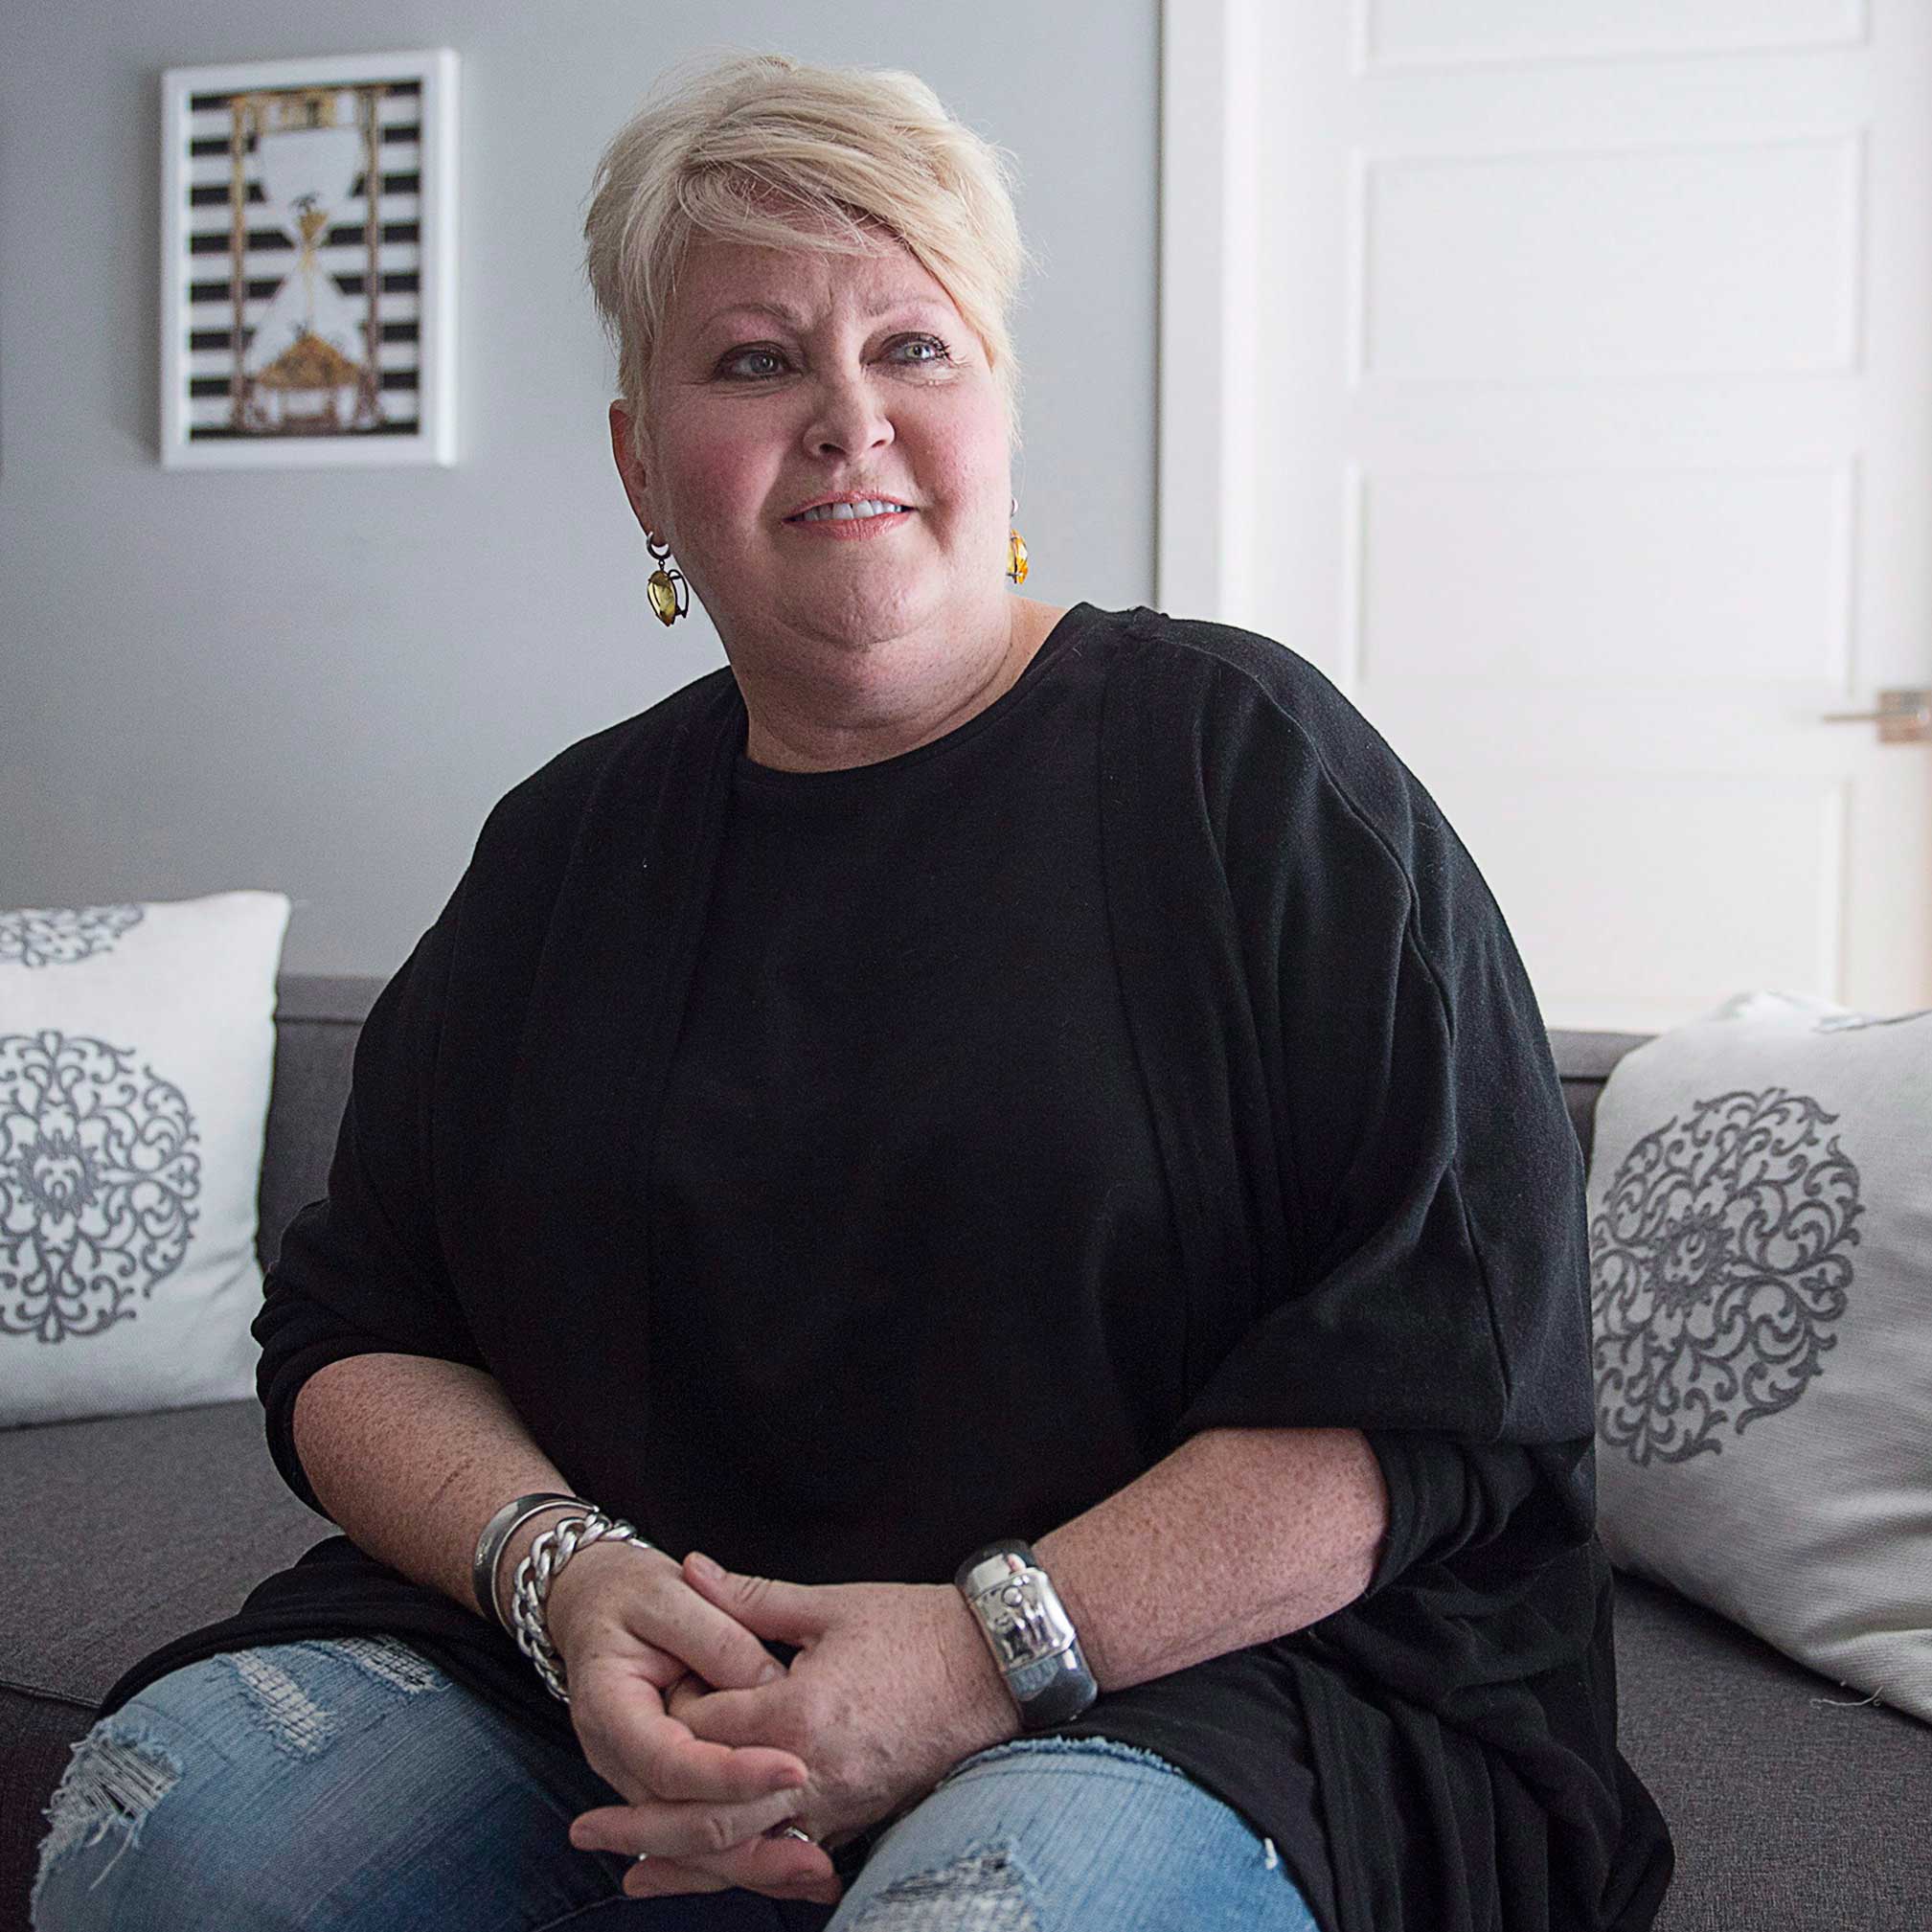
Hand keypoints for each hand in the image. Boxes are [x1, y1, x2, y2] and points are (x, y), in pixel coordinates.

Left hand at [570, 1550, 1018, 1902]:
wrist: (996, 1669)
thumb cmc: (916, 1628)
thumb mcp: (830, 1605)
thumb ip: (749, 1599)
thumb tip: (689, 1568)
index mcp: (796, 1714)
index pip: (703, 1731)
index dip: (672, 1712)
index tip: (658, 1687)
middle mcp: (811, 1775)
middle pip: (707, 1815)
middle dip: (641, 1825)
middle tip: (584, 1831)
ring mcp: (837, 1807)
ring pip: (744, 1851)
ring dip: (683, 1865)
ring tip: (629, 1873)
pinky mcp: (858, 1821)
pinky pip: (787, 1857)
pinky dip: (744, 1871)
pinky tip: (714, 1877)